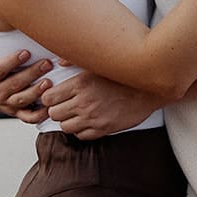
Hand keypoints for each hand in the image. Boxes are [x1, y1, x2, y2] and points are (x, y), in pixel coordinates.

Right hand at [0, 27, 51, 123]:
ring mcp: (6, 105)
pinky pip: (28, 117)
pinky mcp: (17, 113)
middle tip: (46, 63)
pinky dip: (39, 115)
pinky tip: (50, 107)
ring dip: (36, 92)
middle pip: (13, 85)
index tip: (26, 52)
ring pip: (21, 100)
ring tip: (49, 82)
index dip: (11, 62)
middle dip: (30, 74)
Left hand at [42, 73, 162, 139]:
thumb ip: (75, 61)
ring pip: (65, 126)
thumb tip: (59, 62)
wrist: (148, 90)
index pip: (48, 98)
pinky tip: (85, 121)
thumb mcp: (98, 64)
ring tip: (74, 114)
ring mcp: (93, 118)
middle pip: (54, 114)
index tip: (52, 96)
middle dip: (56, 110)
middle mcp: (84, 102)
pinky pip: (81, 135)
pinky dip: (80, 130)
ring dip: (67, 120)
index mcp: (80, 84)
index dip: (48, 98)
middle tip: (62, 105)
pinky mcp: (103, 129)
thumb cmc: (123, 75)